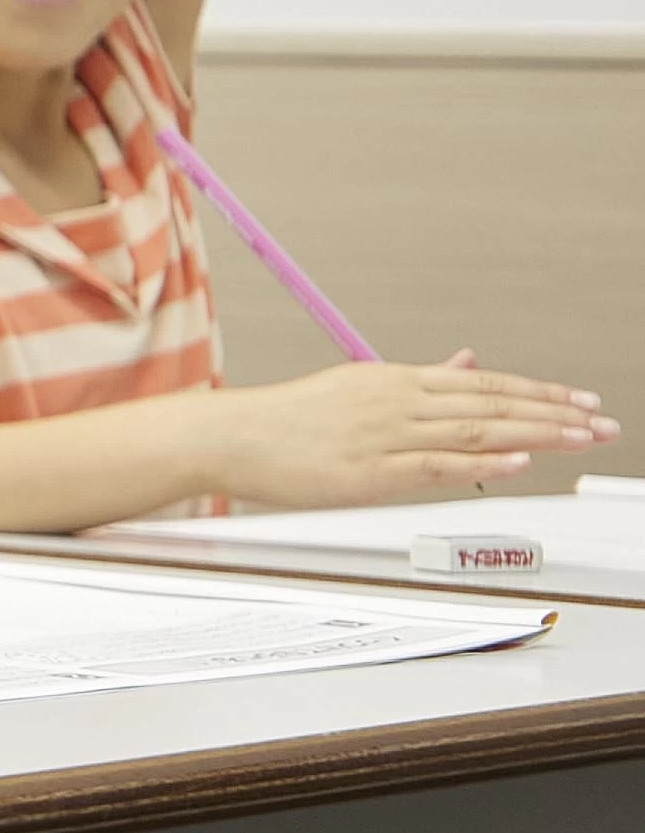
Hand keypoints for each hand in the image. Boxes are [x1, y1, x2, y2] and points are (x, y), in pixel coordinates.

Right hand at [213, 352, 611, 506]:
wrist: (230, 436)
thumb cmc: (287, 419)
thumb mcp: (357, 387)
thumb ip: (420, 380)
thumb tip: (467, 362)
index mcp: (395, 380)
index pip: (484, 383)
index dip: (538, 392)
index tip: (581, 401)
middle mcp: (398, 401)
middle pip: (491, 404)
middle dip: (555, 413)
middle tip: (602, 422)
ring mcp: (386, 434)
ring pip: (477, 430)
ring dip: (537, 434)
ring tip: (582, 438)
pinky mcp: (370, 470)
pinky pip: (438, 464)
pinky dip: (484, 463)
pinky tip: (519, 462)